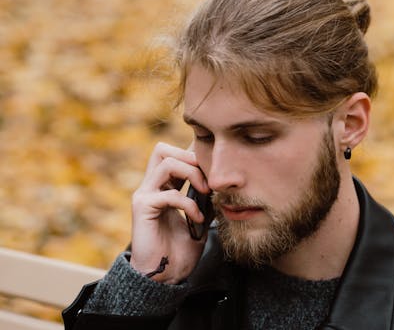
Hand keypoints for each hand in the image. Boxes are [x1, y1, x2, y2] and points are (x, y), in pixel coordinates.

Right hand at [129, 142, 210, 283]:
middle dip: (189, 157)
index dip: (194, 156)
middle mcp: (151, 186)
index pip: (174, 155)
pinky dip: (189, 204)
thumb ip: (205, 200)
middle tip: (207, 177)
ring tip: (205, 192)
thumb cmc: (180, 249)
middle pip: (162, 149)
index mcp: (164, 186)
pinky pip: (169, 194)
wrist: (165, 274)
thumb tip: (221, 184)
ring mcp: (145, 195)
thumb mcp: (200, 218)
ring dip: (192, 174)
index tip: (214, 169)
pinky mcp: (143, 207)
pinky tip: (197, 219)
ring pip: (166, 162)